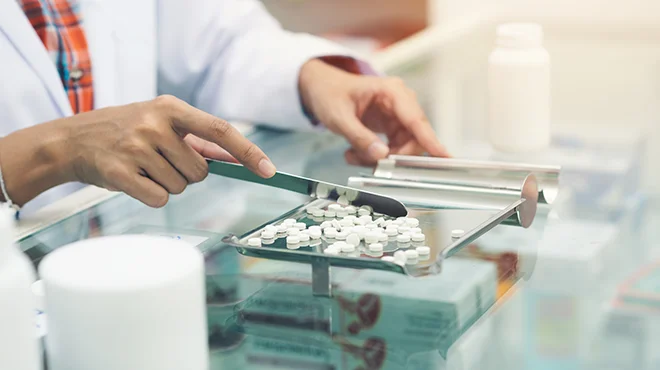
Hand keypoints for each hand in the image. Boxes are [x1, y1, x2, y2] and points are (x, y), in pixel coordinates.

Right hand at [0, 95, 275, 207]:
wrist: (73, 140)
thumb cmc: (125, 130)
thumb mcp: (160, 121)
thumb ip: (198, 139)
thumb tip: (238, 156)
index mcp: (171, 108)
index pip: (221, 131)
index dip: (248, 152)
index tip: (269, 170)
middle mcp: (156, 124)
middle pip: (200, 172)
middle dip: (187, 174)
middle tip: (160, 161)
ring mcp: (136, 147)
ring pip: (180, 187)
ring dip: (167, 184)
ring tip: (143, 167)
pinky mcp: (120, 172)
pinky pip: (158, 198)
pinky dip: (151, 196)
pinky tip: (134, 180)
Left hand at [299, 59, 449, 165]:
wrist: (321, 88)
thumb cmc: (330, 93)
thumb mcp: (339, 116)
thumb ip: (359, 137)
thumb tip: (380, 155)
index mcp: (392, 92)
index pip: (416, 119)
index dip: (431, 140)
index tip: (444, 156)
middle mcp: (400, 103)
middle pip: (413, 138)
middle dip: (394, 156)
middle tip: (370, 165)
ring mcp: (397, 116)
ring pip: (403, 148)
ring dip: (381, 159)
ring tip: (354, 157)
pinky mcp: (391, 127)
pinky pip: (392, 149)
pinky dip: (375, 156)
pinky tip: (356, 155)